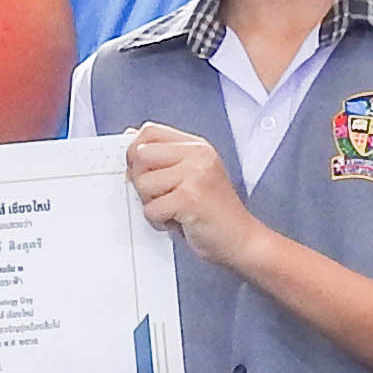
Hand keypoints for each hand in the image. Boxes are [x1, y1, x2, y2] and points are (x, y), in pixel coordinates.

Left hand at [123, 122, 258, 273]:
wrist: (241, 240)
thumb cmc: (215, 213)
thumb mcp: (192, 175)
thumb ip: (163, 155)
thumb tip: (130, 136)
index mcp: (197, 147)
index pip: (149, 132)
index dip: (135, 151)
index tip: (142, 170)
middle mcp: (197, 156)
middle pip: (140, 156)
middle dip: (142, 181)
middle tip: (163, 196)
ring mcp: (195, 175)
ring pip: (142, 183)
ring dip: (152, 204)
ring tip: (174, 209)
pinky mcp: (189, 199)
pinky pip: (151, 209)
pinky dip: (159, 221)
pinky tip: (178, 221)